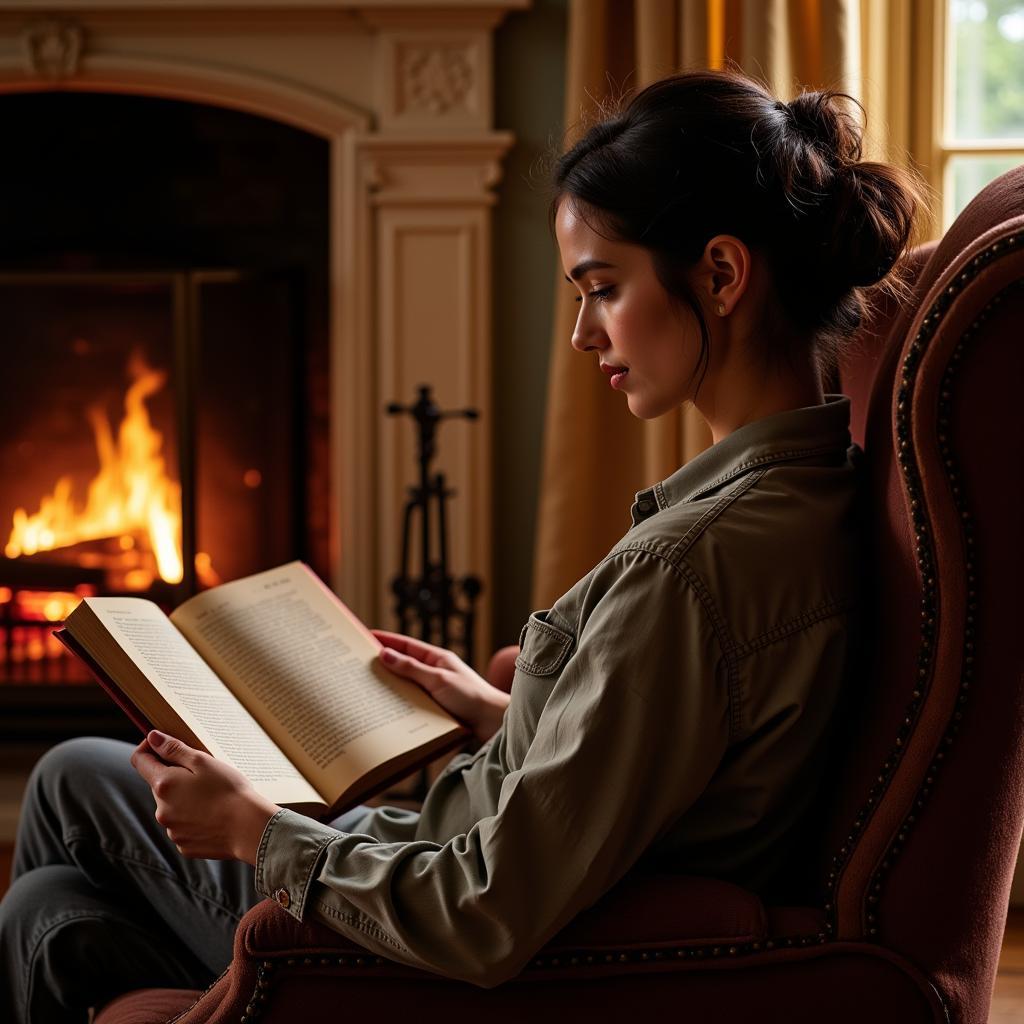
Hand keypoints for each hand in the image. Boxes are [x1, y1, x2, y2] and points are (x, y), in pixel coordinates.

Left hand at [130, 731, 279, 863]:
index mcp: (164, 785)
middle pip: (159, 784)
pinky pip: (183, 826)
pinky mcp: (184, 845)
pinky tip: (214, 815)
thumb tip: (153, 738)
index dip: (149, 747)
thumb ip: (174, 749)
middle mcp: (161, 810)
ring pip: (172, 806)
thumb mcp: (204, 762)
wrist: (248, 828)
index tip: (163, 743)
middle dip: (175, 776)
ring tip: (213, 797)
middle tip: (203, 773)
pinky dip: (194, 819)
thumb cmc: (229, 791)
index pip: (141, 760)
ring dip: (185, 798)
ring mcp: (172, 830)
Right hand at [372, 631, 509, 743]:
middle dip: (381, 664)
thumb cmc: (471, 697)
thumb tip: (384, 654)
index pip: (406, 645)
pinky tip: (383, 710)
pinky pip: (411, 704)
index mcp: (437, 659)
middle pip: (402, 665)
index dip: (385, 640)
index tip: (365, 636)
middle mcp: (434, 673)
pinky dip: (397, 705)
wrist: (492, 724)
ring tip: (363, 688)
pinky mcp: (434, 709)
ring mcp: (433, 691)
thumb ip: (411, 668)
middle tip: (356, 664)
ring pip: (404, 686)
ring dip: (388, 687)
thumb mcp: (438, 680)